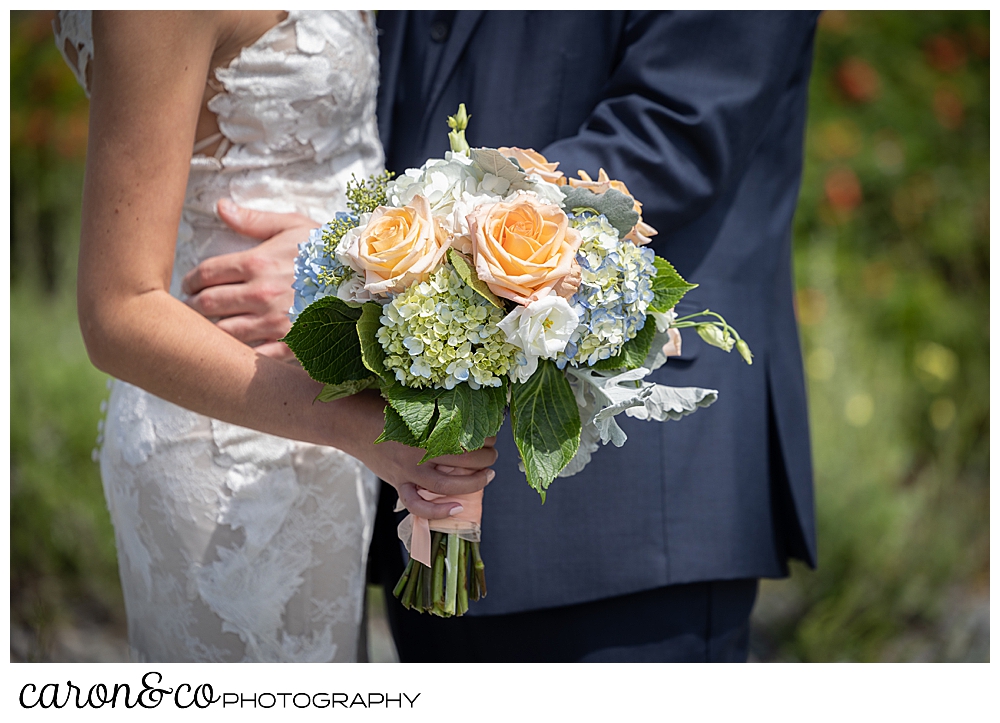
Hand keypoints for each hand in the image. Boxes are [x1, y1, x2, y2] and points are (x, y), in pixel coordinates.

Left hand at [181, 199, 316, 360]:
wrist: (368, 281)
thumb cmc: (329, 251)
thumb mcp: (294, 226)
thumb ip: (253, 220)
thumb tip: (220, 207)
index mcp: (258, 262)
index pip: (205, 273)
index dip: (190, 280)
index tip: (188, 285)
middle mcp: (261, 294)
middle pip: (207, 304)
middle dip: (193, 305)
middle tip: (193, 306)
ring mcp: (275, 323)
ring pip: (224, 332)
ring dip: (212, 329)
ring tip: (212, 325)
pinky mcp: (290, 345)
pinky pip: (253, 355)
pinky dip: (242, 353)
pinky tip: (241, 347)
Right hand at [340, 392, 497, 519]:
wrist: (347, 421)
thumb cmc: (379, 405)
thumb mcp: (411, 402)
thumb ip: (435, 409)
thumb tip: (466, 409)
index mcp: (424, 428)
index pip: (465, 437)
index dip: (485, 437)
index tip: (492, 433)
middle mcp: (418, 452)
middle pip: (463, 460)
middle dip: (486, 458)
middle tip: (493, 454)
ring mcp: (407, 471)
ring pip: (447, 485)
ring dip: (474, 482)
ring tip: (488, 475)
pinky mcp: (397, 483)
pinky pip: (418, 505)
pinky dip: (438, 511)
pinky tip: (458, 508)